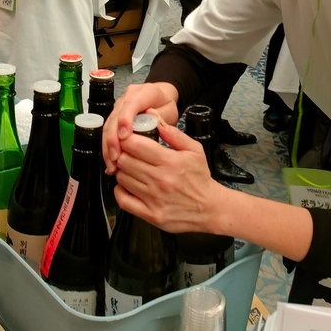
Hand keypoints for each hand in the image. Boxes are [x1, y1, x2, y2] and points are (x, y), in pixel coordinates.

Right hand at [103, 82, 178, 172]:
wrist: (160, 100)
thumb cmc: (165, 107)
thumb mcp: (169, 111)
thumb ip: (161, 117)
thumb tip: (150, 122)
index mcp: (144, 92)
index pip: (131, 103)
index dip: (125, 119)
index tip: (124, 136)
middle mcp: (128, 97)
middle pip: (115, 116)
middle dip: (113, 138)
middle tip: (116, 157)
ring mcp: (119, 106)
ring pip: (108, 125)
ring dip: (108, 146)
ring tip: (112, 164)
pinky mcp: (114, 116)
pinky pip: (107, 131)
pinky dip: (108, 147)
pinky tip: (110, 161)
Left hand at [114, 117, 225, 233]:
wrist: (210, 208)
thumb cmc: (200, 178)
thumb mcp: (194, 149)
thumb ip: (173, 133)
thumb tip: (153, 116)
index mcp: (170, 161)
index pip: (135, 145)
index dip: (127, 138)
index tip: (129, 138)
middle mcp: (160, 180)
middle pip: (124, 160)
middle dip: (123, 154)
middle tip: (128, 153)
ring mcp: (153, 199)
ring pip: (122, 178)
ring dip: (123, 171)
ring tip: (131, 169)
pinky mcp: (150, 214)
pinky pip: (123, 200)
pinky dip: (120, 191)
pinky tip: (127, 185)